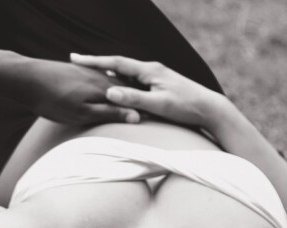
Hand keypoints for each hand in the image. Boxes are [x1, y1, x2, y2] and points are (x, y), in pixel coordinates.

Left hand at [20, 58, 141, 124]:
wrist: (27, 79)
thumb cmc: (52, 100)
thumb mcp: (82, 113)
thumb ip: (109, 114)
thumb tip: (136, 116)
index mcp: (105, 89)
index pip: (132, 102)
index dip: (143, 112)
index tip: (155, 123)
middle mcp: (100, 78)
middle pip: (124, 93)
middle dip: (134, 105)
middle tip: (148, 117)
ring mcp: (89, 74)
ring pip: (111, 87)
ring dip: (120, 98)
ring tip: (129, 109)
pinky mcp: (78, 73)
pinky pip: (97, 83)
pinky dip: (104, 92)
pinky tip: (104, 96)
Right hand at [69, 54, 230, 130]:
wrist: (210, 108)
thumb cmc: (186, 107)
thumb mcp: (158, 104)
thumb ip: (133, 98)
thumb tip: (109, 91)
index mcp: (149, 70)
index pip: (115, 63)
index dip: (94, 61)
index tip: (75, 59)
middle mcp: (151, 70)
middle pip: (117, 65)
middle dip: (96, 65)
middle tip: (76, 63)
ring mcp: (155, 77)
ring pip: (124, 74)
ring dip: (106, 73)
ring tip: (87, 74)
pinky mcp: (158, 85)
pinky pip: (132, 81)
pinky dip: (118, 82)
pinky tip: (111, 87)